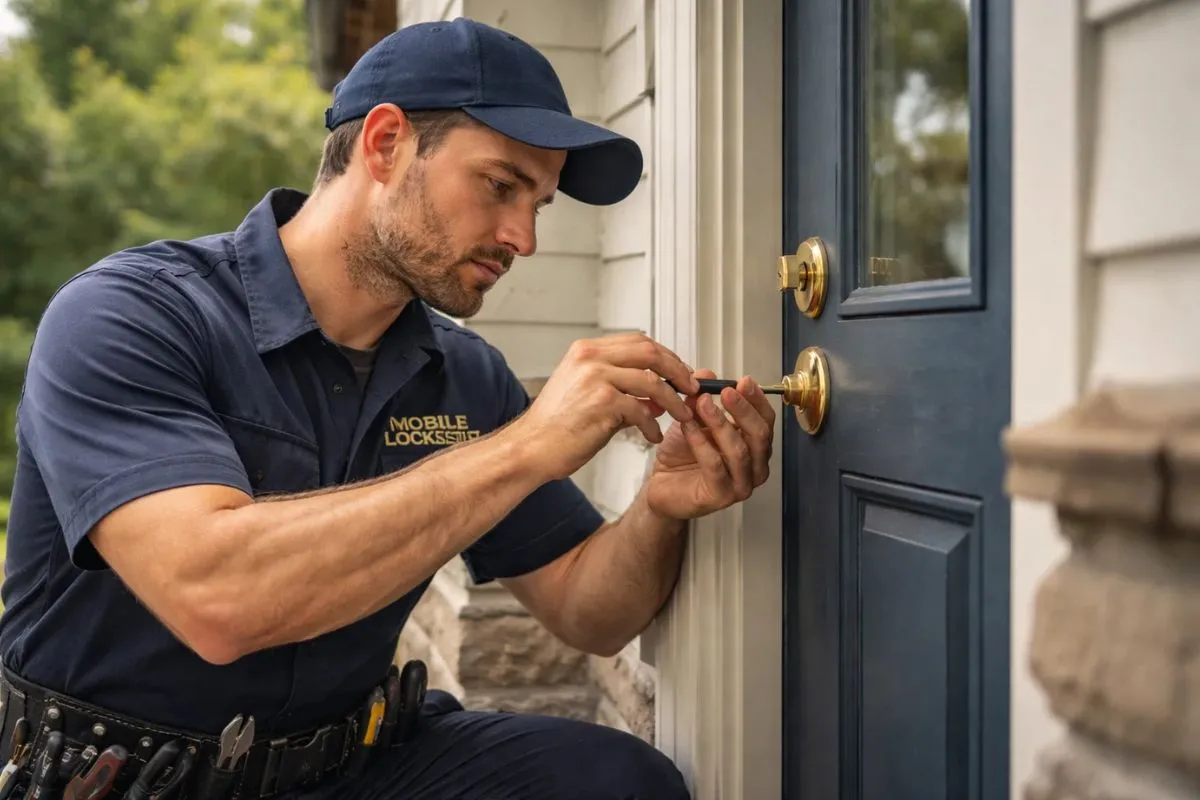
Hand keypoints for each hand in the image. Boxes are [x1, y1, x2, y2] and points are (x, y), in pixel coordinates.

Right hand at [512, 333, 700, 481]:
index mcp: (586, 351)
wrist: (531, 448)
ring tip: (682, 415)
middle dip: (677, 370)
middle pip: (650, 352)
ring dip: (673, 400)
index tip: (680, 371)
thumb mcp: (585, 393)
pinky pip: (642, 411)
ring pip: (652, 381)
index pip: (638, 341)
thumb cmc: (556, 426)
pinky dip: (653, 425)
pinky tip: (653, 436)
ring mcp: (597, 378)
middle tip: (691, 388)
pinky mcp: (603, 403)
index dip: (665, 355)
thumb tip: (658, 396)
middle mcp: (591, 358)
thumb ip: (621, 388)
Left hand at [643, 369, 775, 520]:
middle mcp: (754, 467)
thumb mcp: (693, 419)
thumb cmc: (683, 455)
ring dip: (720, 423)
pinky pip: (714, 465)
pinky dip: (701, 442)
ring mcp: (741, 485)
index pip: (766, 421)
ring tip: (702, 403)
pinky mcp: (720, 497)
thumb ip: (702, 398)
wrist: (661, 485)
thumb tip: (706, 374)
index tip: (744, 381)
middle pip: (759, 435)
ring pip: (739, 450)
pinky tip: (688, 426)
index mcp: (755, 447)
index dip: (757, 400)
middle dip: (743, 410)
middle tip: (727, 391)